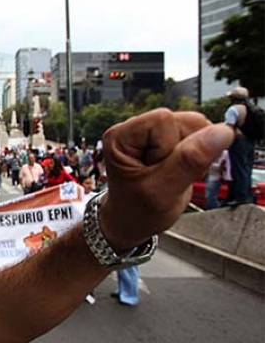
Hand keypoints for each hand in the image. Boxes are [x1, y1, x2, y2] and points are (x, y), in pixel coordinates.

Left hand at [100, 109, 233, 251]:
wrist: (131, 223)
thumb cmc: (136, 211)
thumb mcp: (162, 192)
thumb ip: (190, 162)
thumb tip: (222, 132)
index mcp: (121, 136)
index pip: (163, 120)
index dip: (174, 146)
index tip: (162, 170)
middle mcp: (134, 128)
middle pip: (183, 121)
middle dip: (188, 150)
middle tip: (171, 176)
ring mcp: (150, 133)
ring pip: (195, 128)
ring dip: (194, 155)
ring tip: (175, 175)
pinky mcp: (165, 140)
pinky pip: (197, 137)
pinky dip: (196, 157)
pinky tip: (180, 172)